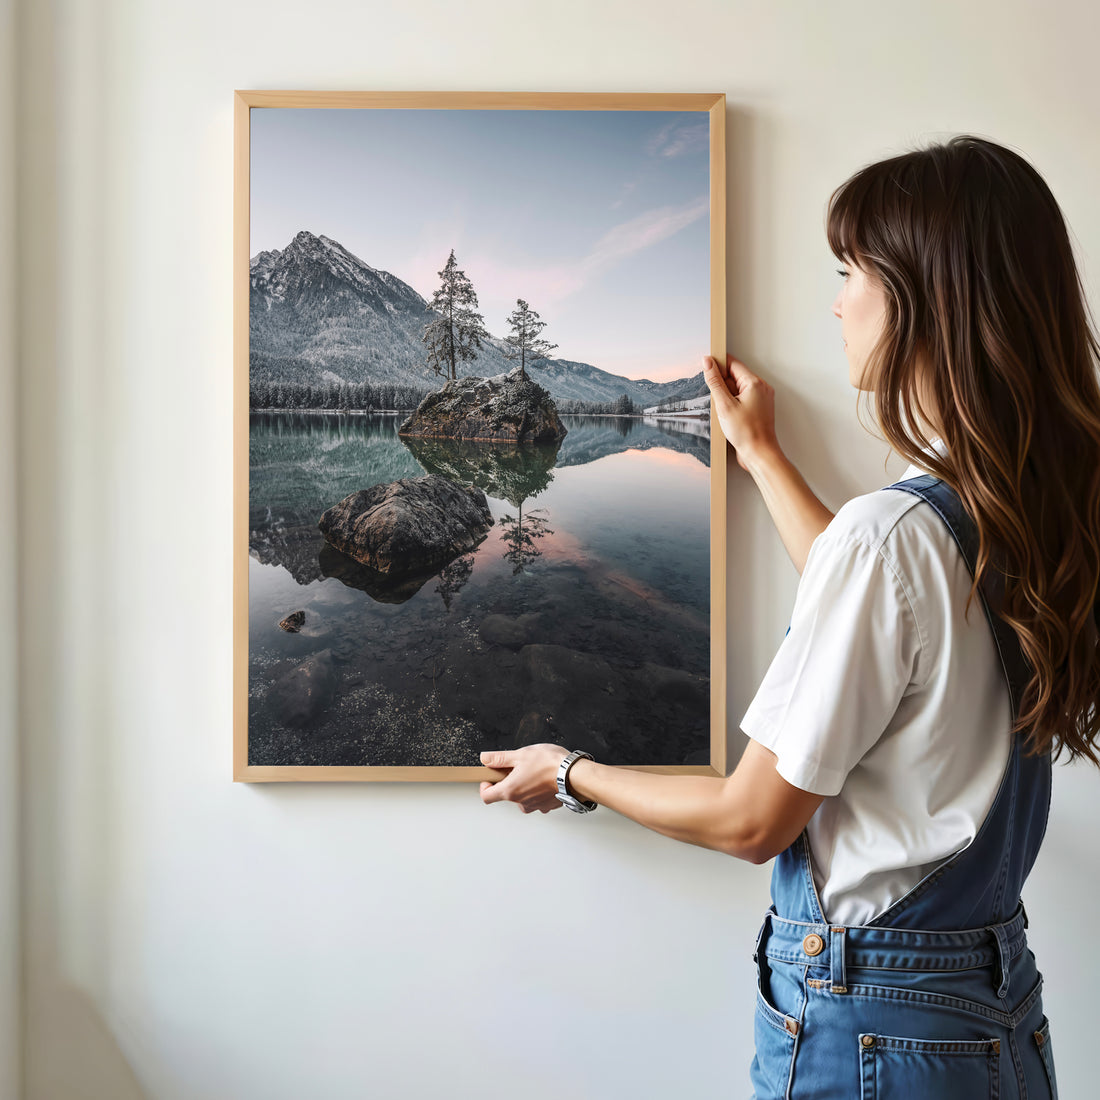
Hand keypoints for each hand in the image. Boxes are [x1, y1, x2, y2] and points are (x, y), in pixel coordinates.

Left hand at [479, 743, 568, 813]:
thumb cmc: (550, 764)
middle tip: (518, 767)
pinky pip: (537, 799)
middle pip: (506, 795)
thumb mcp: (520, 754)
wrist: (575, 775)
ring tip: (534, 771)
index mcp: (510, 790)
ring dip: (524, 786)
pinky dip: (538, 790)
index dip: (485, 786)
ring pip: (522, 797)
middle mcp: (521, 802)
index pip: (486, 796)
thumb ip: (499, 758)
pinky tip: (545, 778)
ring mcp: (535, 806)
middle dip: (508, 781)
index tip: (490, 777)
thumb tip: (485, 758)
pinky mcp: (547, 805)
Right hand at [702, 354, 780, 471]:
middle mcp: (761, 388)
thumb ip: (715, 381)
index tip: (706, 368)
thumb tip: (708, 362)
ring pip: (737, 389)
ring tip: (726, 412)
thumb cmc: (747, 432)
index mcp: (755, 383)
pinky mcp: (758, 408)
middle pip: (735, 376)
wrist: (759, 453)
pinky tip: (730, 417)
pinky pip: (742, 399)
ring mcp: (761, 398)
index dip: (718, 365)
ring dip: (727, 397)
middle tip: (719, 402)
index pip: (733, 363)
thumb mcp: (724, 405)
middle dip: (722, 386)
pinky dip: (732, 405)